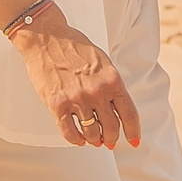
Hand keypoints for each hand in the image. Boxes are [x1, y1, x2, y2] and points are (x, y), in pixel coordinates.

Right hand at [12, 10, 140, 149]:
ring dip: (95, 140)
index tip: (134, 141)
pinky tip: (79, 138)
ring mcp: (77, 100)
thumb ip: (111, 84)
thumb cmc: (74, 47)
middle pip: (111, 128)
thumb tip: (116, 109)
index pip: (129, 114)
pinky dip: (76, 139)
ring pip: (92, 133)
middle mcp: (97, 92)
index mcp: (112, 80)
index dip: (133, 132)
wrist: (47, 38)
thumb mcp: (103, 62)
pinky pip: (69, 133)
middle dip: (112, 137)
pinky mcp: (57, 105)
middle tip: (109, 140)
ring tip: (94, 139)